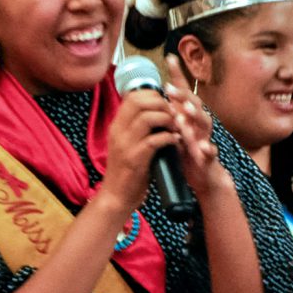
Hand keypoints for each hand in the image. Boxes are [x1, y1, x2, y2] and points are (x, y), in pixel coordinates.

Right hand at [101, 87, 177, 210]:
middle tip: (174, 115)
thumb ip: (137, 127)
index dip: (153, 95)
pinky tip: (175, 141)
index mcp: (117, 125)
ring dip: (167, 120)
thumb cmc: (127, 169)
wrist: (116, 197)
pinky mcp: (135, 160)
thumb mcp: (127, 143)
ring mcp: (125, 145)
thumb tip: (158, 110)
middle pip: (139, 101)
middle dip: (162, 104)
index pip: (133, 96)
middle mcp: (118, 131)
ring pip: (147, 118)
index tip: (166, 105)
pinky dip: (169, 138)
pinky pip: (154, 140)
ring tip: (176, 128)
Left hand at [162, 55, 227, 197]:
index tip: (169, 57)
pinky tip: (203, 148)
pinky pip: (210, 151)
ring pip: (203, 124)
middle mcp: (198, 123)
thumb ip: (169, 113)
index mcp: (188, 116)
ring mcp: (205, 138)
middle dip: (183, 95)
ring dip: (195, 117)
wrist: (203, 177)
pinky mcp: (209, 157)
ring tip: (185, 112)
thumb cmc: (187, 151)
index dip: (177, 76)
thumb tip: (154, 93)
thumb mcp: (176, 129)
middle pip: (194, 103)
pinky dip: (207, 149)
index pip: (183, 92)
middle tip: (170, 88)